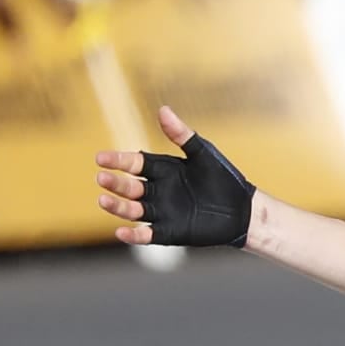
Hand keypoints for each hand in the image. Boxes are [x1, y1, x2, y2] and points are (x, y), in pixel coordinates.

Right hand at [95, 106, 255, 247]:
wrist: (244, 209)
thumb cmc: (223, 178)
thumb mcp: (202, 153)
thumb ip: (181, 135)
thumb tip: (163, 109)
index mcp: (161, 170)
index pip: (133, 164)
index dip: (117, 161)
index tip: (101, 158)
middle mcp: (157, 191)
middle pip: (129, 188)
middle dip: (115, 183)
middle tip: (102, 178)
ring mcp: (162, 212)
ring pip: (132, 210)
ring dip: (117, 207)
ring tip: (103, 200)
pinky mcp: (170, 232)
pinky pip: (148, 235)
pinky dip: (134, 235)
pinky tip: (121, 231)